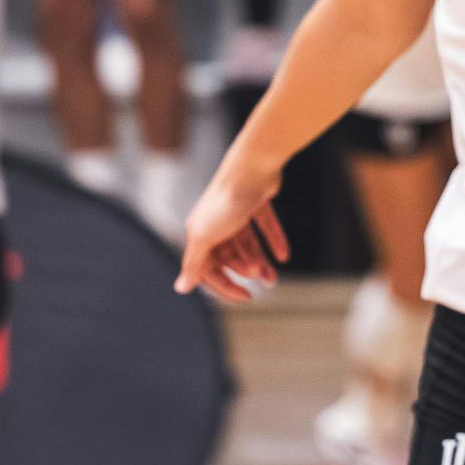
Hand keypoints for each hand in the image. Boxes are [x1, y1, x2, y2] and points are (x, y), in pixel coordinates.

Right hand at [176, 159, 291, 302]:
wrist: (253, 167)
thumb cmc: (226, 202)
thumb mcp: (206, 237)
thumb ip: (194, 263)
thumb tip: (181, 288)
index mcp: (199, 233)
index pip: (208, 269)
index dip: (225, 286)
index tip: (245, 297)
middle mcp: (215, 223)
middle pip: (229, 257)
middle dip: (246, 271)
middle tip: (265, 279)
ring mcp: (236, 212)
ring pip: (248, 244)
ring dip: (261, 261)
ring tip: (274, 276)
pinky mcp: (255, 202)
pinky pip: (264, 226)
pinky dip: (273, 240)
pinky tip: (283, 256)